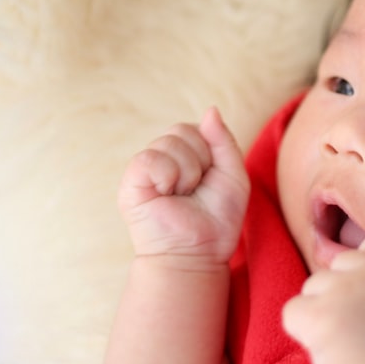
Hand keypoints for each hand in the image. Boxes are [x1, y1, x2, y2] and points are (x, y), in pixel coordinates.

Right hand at [117, 107, 248, 261]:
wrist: (199, 254)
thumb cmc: (217, 220)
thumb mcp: (233, 175)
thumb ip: (223, 141)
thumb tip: (210, 109)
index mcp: (186, 155)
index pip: (198, 127)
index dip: (211, 151)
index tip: (210, 178)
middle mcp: (163, 158)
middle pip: (182, 129)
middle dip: (200, 161)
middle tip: (195, 189)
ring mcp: (145, 169)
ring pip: (169, 142)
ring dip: (187, 173)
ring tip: (182, 195)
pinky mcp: (131, 182)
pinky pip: (150, 158)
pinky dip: (167, 175)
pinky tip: (167, 194)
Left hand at [282, 230, 364, 363]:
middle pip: (340, 263)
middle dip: (341, 289)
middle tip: (357, 326)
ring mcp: (343, 290)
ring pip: (313, 286)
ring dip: (321, 309)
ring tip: (344, 342)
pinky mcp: (317, 314)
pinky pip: (293, 312)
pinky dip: (300, 329)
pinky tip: (323, 348)